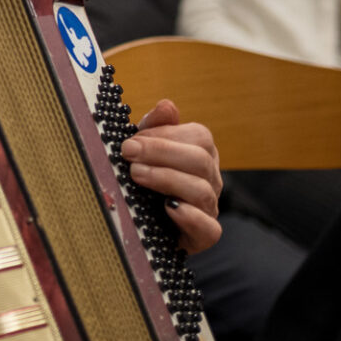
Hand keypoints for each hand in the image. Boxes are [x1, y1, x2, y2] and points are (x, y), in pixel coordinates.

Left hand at [119, 99, 222, 253]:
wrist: (146, 226)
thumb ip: (156, 127)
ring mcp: (209, 208)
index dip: (164, 135)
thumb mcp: (147, 152)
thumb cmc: (148, 182)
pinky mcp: (204, 235)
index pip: (198, 136)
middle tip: (128, 153)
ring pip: (201, 190)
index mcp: (202, 154)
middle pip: (200, 160)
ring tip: (136, 175)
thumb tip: (166, 106)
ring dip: (166, 179)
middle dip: (161, 152)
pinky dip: (190, 217)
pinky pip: (209, 228)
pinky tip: (169, 208)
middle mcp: (211, 179)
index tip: (132, 139)